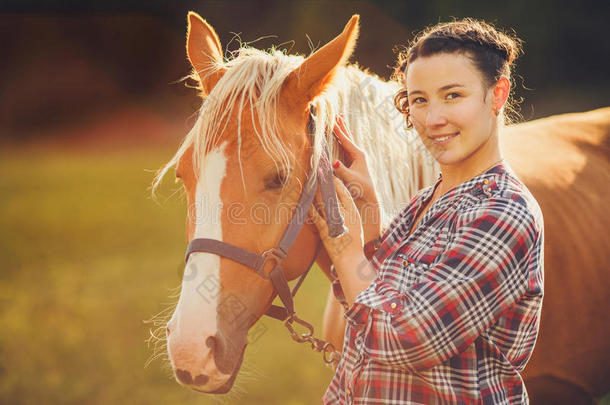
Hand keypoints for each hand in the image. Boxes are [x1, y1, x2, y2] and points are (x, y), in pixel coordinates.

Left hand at [309, 177, 363, 267]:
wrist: (350, 259)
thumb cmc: (353, 243)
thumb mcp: (356, 224)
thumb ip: (349, 212)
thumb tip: (341, 202)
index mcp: (354, 212)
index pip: (344, 192)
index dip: (336, 181)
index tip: (329, 173)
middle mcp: (344, 214)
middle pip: (332, 193)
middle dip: (324, 181)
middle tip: (317, 171)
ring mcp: (334, 221)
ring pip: (322, 201)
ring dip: (315, 191)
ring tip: (309, 182)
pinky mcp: (324, 230)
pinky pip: (315, 215)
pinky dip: (309, 207)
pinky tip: (305, 201)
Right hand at [332, 115, 381, 242]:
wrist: (368, 197)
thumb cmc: (360, 189)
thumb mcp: (350, 180)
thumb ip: (342, 171)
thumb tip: (333, 163)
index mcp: (358, 155)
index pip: (345, 140)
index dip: (338, 130)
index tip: (332, 120)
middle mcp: (358, 154)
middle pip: (347, 136)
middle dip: (341, 125)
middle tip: (336, 112)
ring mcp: (355, 157)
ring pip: (346, 140)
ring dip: (342, 129)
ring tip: (338, 118)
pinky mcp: (352, 162)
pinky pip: (345, 146)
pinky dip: (341, 138)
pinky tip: (340, 135)